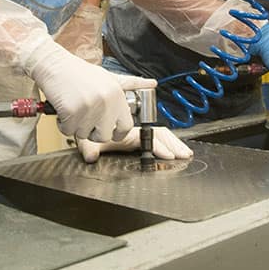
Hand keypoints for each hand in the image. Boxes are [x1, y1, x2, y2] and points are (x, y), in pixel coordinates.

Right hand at [29, 47, 156, 141]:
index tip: (110, 133)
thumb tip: (153, 84)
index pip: (127, 127)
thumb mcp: (109, 77)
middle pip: (104, 136)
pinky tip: (63, 109)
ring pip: (84, 135)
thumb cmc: (79, 73)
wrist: (53, 64)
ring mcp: (88, 107)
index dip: (117, 134)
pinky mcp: (71, 111)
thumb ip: (131, 84)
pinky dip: (62, 124)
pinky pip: (68, 131)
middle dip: (93, 132)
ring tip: (73, 108)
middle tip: (85, 119)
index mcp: (117, 94)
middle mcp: (106, 101)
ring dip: (76, 126)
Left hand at [75, 126, 193, 162]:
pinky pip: (155, 136)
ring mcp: (136, 133)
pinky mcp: (135, 137)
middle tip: (185, 154)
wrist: (83, 112)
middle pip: (160, 134)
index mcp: (128, 129)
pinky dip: (167, 142)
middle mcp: (135, 129)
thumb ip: (88, 147)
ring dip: (174, 142)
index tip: (169, 155)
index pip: (149, 137)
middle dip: (174, 144)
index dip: (160, 146)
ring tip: (185, 152)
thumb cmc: (87, 123)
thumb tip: (91, 157)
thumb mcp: (86, 138)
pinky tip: (174, 149)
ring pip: (160, 134)